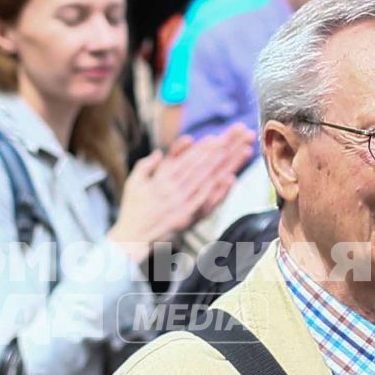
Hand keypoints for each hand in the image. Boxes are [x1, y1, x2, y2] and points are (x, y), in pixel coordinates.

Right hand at [109, 128, 253, 251]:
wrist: (131, 239)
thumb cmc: (132, 211)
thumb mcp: (133, 183)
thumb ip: (146, 165)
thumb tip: (160, 153)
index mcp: (162, 179)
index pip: (187, 159)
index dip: (204, 147)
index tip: (218, 137)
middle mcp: (174, 189)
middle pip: (204, 165)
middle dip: (224, 148)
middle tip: (240, 135)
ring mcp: (183, 204)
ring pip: (209, 179)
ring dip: (228, 164)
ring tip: (243, 150)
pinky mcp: (188, 218)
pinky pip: (207, 202)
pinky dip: (219, 191)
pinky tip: (231, 179)